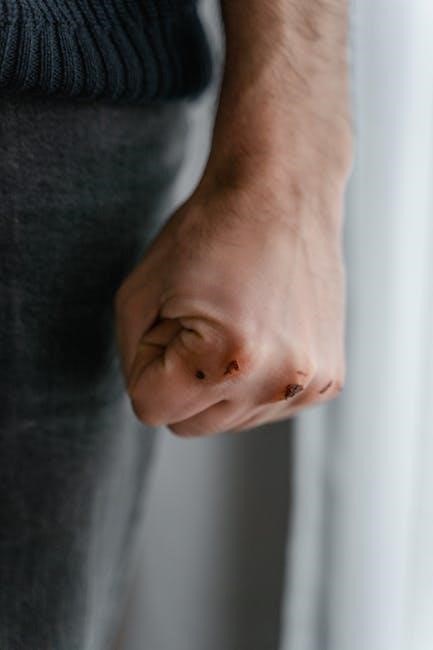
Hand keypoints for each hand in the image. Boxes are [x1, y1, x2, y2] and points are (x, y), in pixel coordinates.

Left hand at [113, 158, 347, 436]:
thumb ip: (132, 362)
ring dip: (218, 382)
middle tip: (203, 321)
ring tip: (237, 322)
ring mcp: (310, 384)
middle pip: (190, 426)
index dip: (148, 362)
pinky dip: (253, 379)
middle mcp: (276, 382)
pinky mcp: (329, 380)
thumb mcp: (137, 295)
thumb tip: (156, 400)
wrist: (283, 192)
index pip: (151, 409)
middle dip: (182, 380)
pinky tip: (264, 331)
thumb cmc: (208, 233)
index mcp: (225, 360)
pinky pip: (264, 406)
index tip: (173, 318)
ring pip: (228, 421)